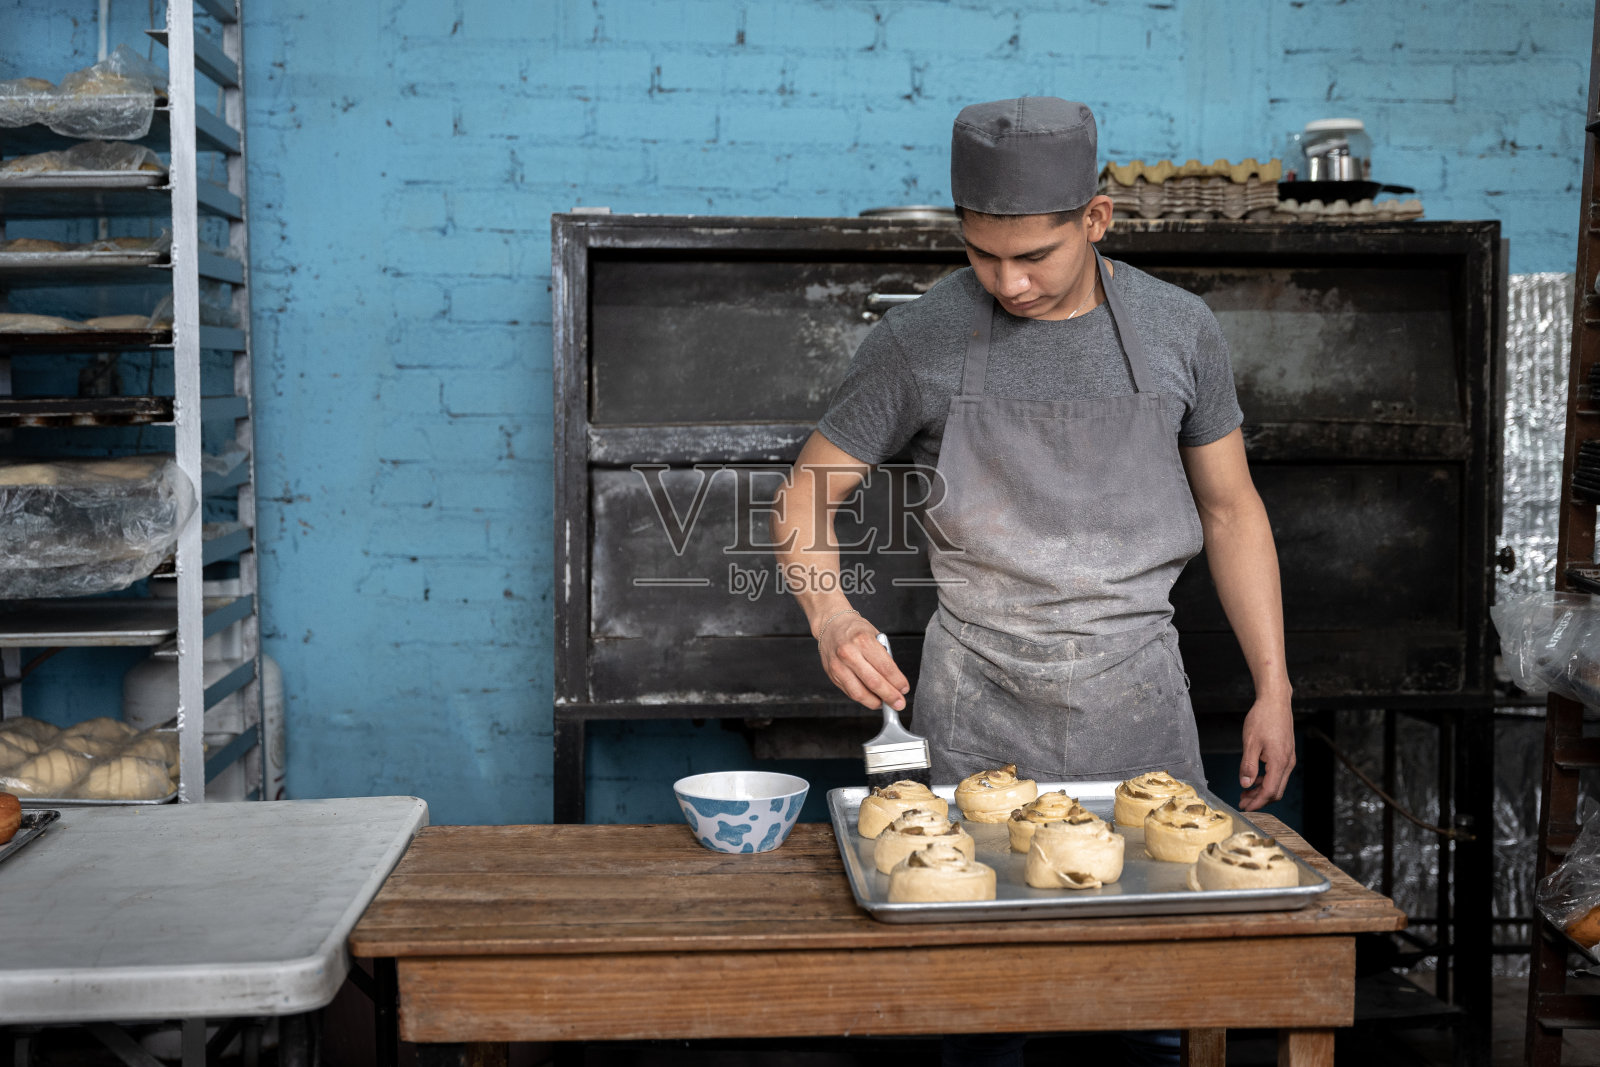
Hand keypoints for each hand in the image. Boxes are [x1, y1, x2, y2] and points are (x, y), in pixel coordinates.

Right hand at [818, 613, 909, 710]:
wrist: (830, 624)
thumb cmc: (855, 629)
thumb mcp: (874, 635)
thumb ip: (883, 657)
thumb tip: (895, 681)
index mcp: (863, 640)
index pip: (885, 667)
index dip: (897, 682)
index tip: (904, 689)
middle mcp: (849, 653)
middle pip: (874, 682)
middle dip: (890, 696)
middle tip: (899, 703)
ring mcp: (838, 666)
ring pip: (859, 692)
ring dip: (875, 702)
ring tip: (885, 703)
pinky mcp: (832, 675)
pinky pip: (850, 692)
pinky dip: (863, 698)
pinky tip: (871, 698)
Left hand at [1237, 696, 1294, 811]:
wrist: (1276, 701)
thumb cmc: (1263, 718)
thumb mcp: (1250, 742)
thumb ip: (1248, 765)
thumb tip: (1245, 784)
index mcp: (1279, 761)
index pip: (1270, 791)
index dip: (1257, 802)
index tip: (1245, 808)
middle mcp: (1288, 762)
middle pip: (1276, 791)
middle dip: (1259, 800)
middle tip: (1242, 803)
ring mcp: (1288, 758)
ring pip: (1277, 783)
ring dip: (1262, 791)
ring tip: (1245, 793)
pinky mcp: (1286, 754)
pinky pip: (1278, 774)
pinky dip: (1266, 780)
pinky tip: (1253, 780)